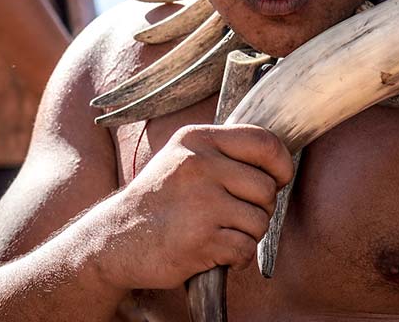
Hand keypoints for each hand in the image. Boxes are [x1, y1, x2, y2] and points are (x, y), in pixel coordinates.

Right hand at [93, 124, 294, 289]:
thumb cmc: (158, 199)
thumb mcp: (182, 157)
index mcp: (197, 140)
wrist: (116, 238)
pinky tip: (217, 252)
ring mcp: (200, 203)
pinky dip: (237, 257)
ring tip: (222, 232)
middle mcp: (199, 166)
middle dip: (261, 207)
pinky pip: (245, 248)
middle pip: (266, 187)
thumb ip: (223, 152)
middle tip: (237, 215)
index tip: (279, 178)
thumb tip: (277, 158)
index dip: (282, 164)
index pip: (264, 142)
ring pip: (260, 220)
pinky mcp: (200, 239)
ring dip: (249, 234)